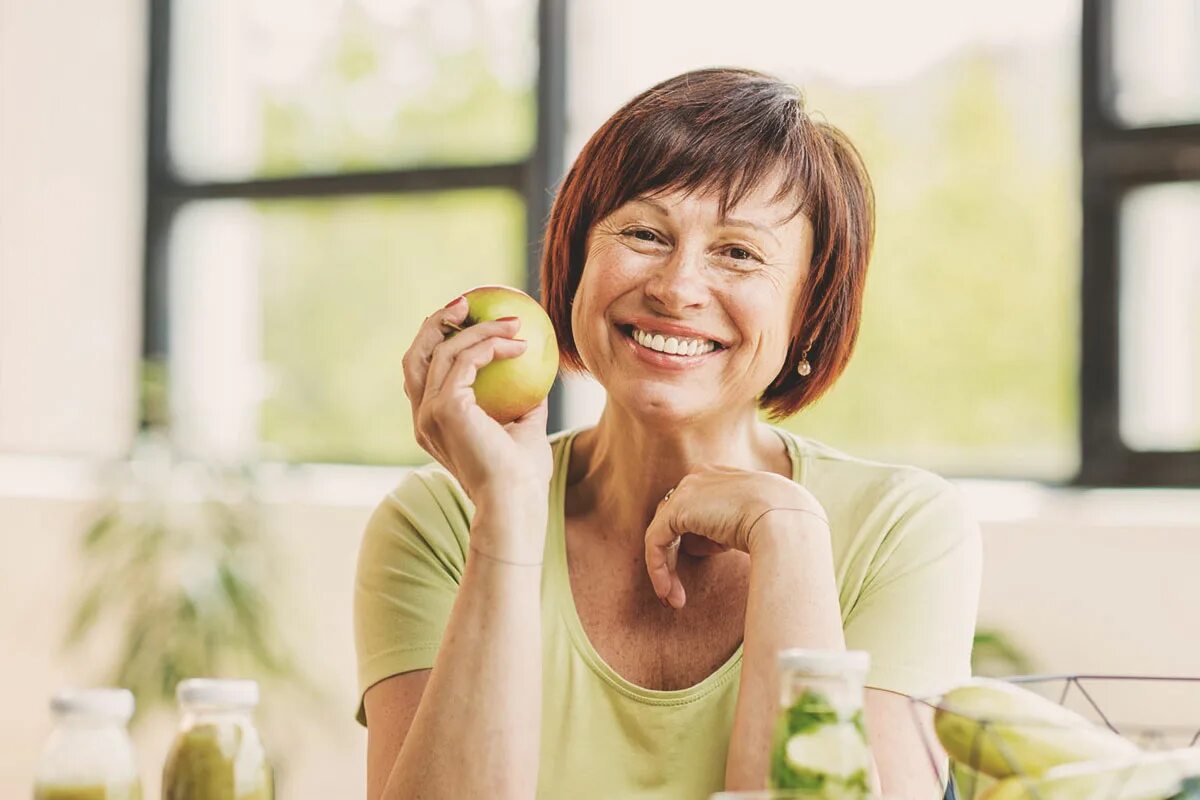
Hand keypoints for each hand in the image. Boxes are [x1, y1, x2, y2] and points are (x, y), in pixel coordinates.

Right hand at [402, 296, 552, 510]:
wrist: (514, 504)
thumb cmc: (522, 477)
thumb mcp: (524, 430)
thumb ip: (524, 402)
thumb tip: (537, 372)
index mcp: (432, 425)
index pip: (423, 375)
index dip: (437, 342)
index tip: (467, 322)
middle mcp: (422, 418)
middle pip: (415, 356)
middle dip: (436, 324)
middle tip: (467, 304)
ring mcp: (429, 413)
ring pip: (442, 351)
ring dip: (477, 329)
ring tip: (511, 321)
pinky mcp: (445, 408)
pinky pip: (466, 360)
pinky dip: (491, 345)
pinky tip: (520, 344)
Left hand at [644, 466, 829, 607]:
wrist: (787, 520)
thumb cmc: (783, 526)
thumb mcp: (754, 521)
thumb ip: (728, 527)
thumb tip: (708, 546)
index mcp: (720, 475)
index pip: (696, 506)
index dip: (694, 539)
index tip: (701, 565)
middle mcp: (700, 477)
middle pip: (675, 519)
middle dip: (675, 556)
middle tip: (677, 591)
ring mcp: (687, 490)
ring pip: (663, 533)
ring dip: (667, 569)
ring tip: (675, 599)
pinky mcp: (676, 510)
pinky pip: (655, 541)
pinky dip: (658, 569)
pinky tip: (668, 592)